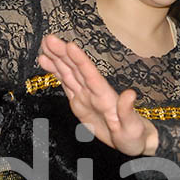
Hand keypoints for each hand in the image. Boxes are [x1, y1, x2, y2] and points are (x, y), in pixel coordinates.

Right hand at [38, 34, 157, 155]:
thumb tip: (131, 94)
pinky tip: (46, 61)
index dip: (80, 60)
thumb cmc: (134, 135)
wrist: (133, 141)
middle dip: (62, 54)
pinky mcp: (79, 101)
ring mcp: (86, 95)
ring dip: (57, 58)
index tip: (69, 45)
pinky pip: (66, 83)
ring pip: (69, 73)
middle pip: (76, 69)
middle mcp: (94, 91)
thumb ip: (128, 110)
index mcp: (105, 95)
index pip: (90, 74)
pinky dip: (56, 71)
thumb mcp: (132, 127)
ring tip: (45, 44)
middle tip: (49, 39)